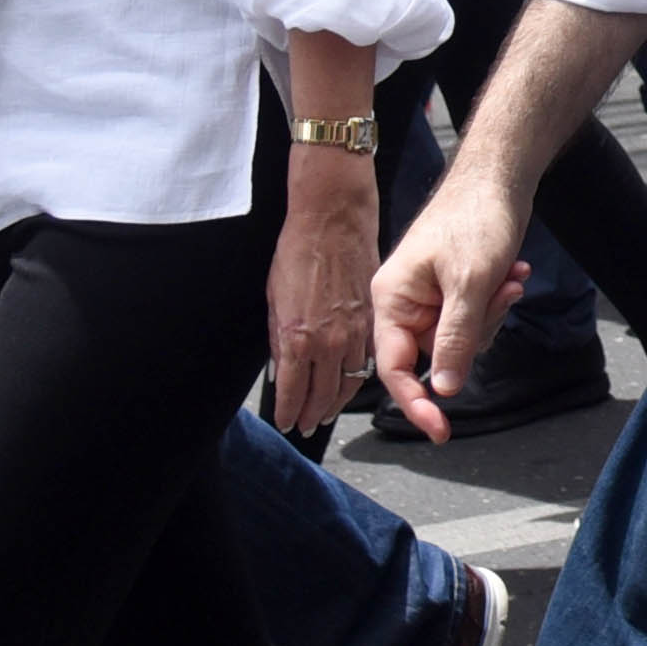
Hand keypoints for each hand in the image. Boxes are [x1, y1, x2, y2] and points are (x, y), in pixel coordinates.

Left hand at [269, 151, 379, 434]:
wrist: (333, 220)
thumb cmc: (298, 251)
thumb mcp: (274, 299)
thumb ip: (279, 339)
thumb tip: (281, 367)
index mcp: (299, 337)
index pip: (293, 391)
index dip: (289, 412)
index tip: (286, 422)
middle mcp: (329, 341)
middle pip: (323, 394)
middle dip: (312, 414)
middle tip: (306, 425)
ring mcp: (355, 331)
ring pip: (349, 382)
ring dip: (336, 402)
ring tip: (326, 412)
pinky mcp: (372, 319)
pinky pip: (367, 360)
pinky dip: (357, 376)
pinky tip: (350, 382)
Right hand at [372, 168, 533, 442]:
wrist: (500, 176)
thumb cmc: (477, 220)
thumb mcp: (469, 284)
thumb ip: (454, 339)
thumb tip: (442, 391)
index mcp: (390, 300)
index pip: (393, 369)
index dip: (416, 404)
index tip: (442, 434)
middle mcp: (403, 303)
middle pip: (435, 355)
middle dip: (476, 332)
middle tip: (503, 293)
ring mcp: (429, 298)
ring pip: (461, 340)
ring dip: (493, 313)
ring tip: (510, 274)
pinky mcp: (453, 291)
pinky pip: (474, 319)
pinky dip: (497, 301)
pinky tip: (513, 271)